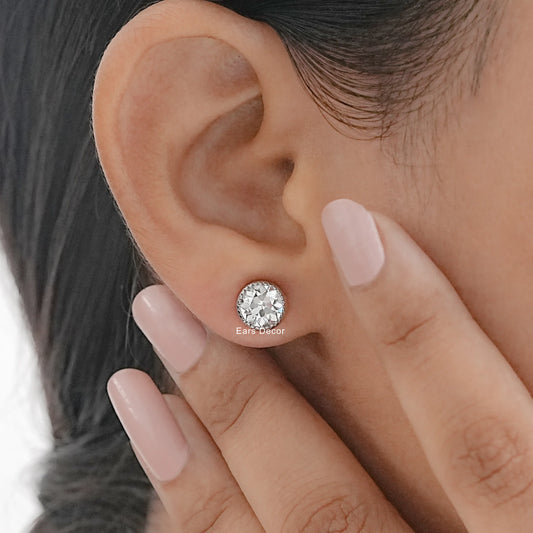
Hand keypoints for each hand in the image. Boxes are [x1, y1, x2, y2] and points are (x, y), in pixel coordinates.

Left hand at [108, 199, 532, 531]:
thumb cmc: (521, 522)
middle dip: (241, 401)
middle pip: (331, 511)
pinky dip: (200, 520)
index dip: (424, 329)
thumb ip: (514, 440)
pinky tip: (170, 460)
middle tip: (161, 305)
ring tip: (136, 383)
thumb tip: (504, 352)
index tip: (354, 228)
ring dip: (194, 472)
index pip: (491, 449)